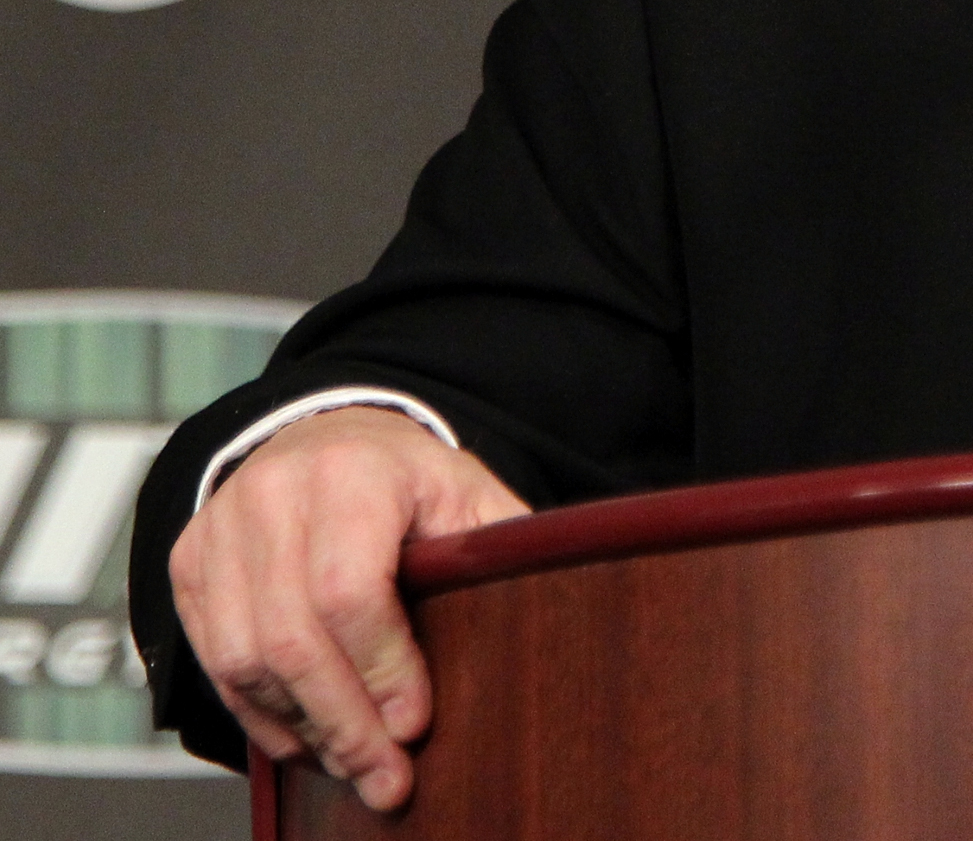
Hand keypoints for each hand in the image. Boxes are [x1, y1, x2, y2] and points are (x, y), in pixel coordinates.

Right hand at [166, 406, 527, 811]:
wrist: (330, 436)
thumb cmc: (407, 477)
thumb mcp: (467, 493)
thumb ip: (496, 549)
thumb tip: (542, 617)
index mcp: (352, 473)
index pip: (351, 591)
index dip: (382, 668)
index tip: (414, 725)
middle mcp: (272, 495)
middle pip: (293, 638)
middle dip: (343, 722)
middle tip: (384, 778)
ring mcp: (220, 529)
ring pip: (243, 659)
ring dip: (300, 727)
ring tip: (351, 765)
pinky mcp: (188, 562)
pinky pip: (213, 660)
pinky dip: (258, 713)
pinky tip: (304, 739)